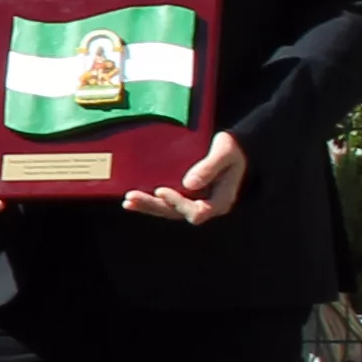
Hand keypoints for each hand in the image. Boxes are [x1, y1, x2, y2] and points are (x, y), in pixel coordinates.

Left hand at [124, 132, 247, 226]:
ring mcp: (194, 202)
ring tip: (128, 201)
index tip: (161, 190)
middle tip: (132, 197)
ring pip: (168, 210)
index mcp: (220, 201)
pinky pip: (166, 203)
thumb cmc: (233, 149)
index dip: (178, 204)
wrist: (233, 148)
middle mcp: (206, 206)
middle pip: (177, 213)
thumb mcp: (225, 153)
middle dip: (153, 206)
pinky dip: (149, 201)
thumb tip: (189, 184)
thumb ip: (209, 167)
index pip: (198, 211)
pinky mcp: (184, 196)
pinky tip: (131, 200)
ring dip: (148, 206)